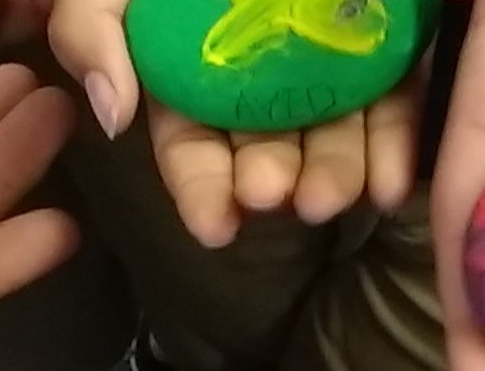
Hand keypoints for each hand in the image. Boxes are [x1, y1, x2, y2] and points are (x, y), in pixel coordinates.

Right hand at [48, 0, 424, 243]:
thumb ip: (90, 29)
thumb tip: (110, 114)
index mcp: (192, 70)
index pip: (193, 148)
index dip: (201, 191)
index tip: (216, 228)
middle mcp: (258, 73)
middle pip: (268, 147)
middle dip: (274, 182)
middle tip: (280, 197)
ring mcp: (325, 57)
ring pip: (333, 132)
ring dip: (336, 174)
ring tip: (337, 195)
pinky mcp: (388, 41)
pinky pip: (394, 99)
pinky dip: (394, 143)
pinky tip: (391, 179)